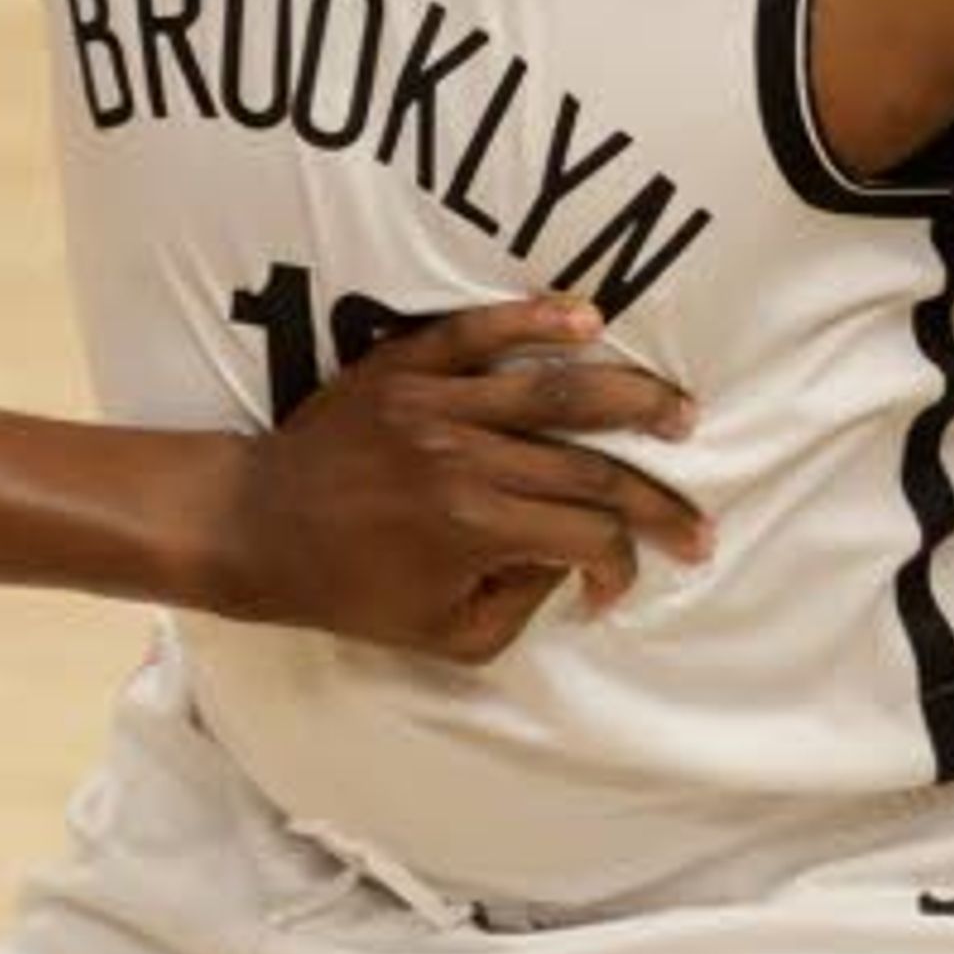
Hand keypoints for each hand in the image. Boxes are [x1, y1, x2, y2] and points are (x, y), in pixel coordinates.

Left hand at [209, 296, 709, 655]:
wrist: (254, 527)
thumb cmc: (346, 589)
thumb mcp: (439, 635)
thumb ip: (519, 605)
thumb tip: (569, 561)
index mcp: (473, 528)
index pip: (585, 536)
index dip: (619, 564)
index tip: (615, 586)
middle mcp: (464, 459)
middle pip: (589, 468)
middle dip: (654, 500)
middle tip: (699, 518)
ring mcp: (435, 404)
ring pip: (555, 390)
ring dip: (631, 400)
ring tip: (681, 413)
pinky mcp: (404, 366)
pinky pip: (479, 330)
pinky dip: (536, 319)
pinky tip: (590, 318)